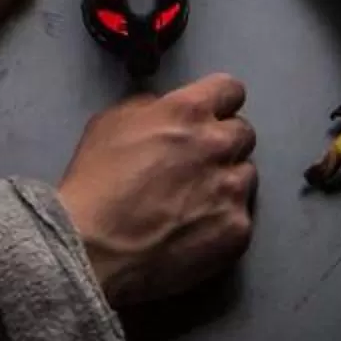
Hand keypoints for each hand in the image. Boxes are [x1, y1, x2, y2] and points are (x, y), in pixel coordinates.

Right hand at [58, 74, 257, 306]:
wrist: (94, 249)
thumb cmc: (94, 185)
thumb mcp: (109, 123)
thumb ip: (149, 108)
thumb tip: (165, 113)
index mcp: (188, 112)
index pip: (230, 90)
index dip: (219, 103)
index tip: (210, 117)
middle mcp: (218, 145)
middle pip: (243, 133)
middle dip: (223, 144)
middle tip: (198, 164)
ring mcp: (232, 189)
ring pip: (246, 175)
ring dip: (226, 182)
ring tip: (195, 202)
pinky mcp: (237, 230)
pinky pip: (241, 216)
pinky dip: (223, 221)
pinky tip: (195, 232)